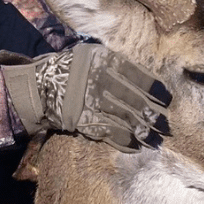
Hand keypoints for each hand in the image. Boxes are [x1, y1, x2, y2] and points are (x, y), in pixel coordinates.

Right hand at [0, 43, 169, 152]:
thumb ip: (114, 64)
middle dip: (152, 115)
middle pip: (134, 100)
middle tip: (166, 126)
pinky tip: (135, 146)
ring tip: (155, 140)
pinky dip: (124, 141)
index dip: (155, 90)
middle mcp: (98, 79)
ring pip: (124, 118)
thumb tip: (146, 80)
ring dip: (142, 132)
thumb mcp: (89, 56)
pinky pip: (109, 133)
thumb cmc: (68, 70)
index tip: (166, 100)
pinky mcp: (82, 120)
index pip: (137, 75)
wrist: (36, 87)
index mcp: (102, 60)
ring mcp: (90, 101)